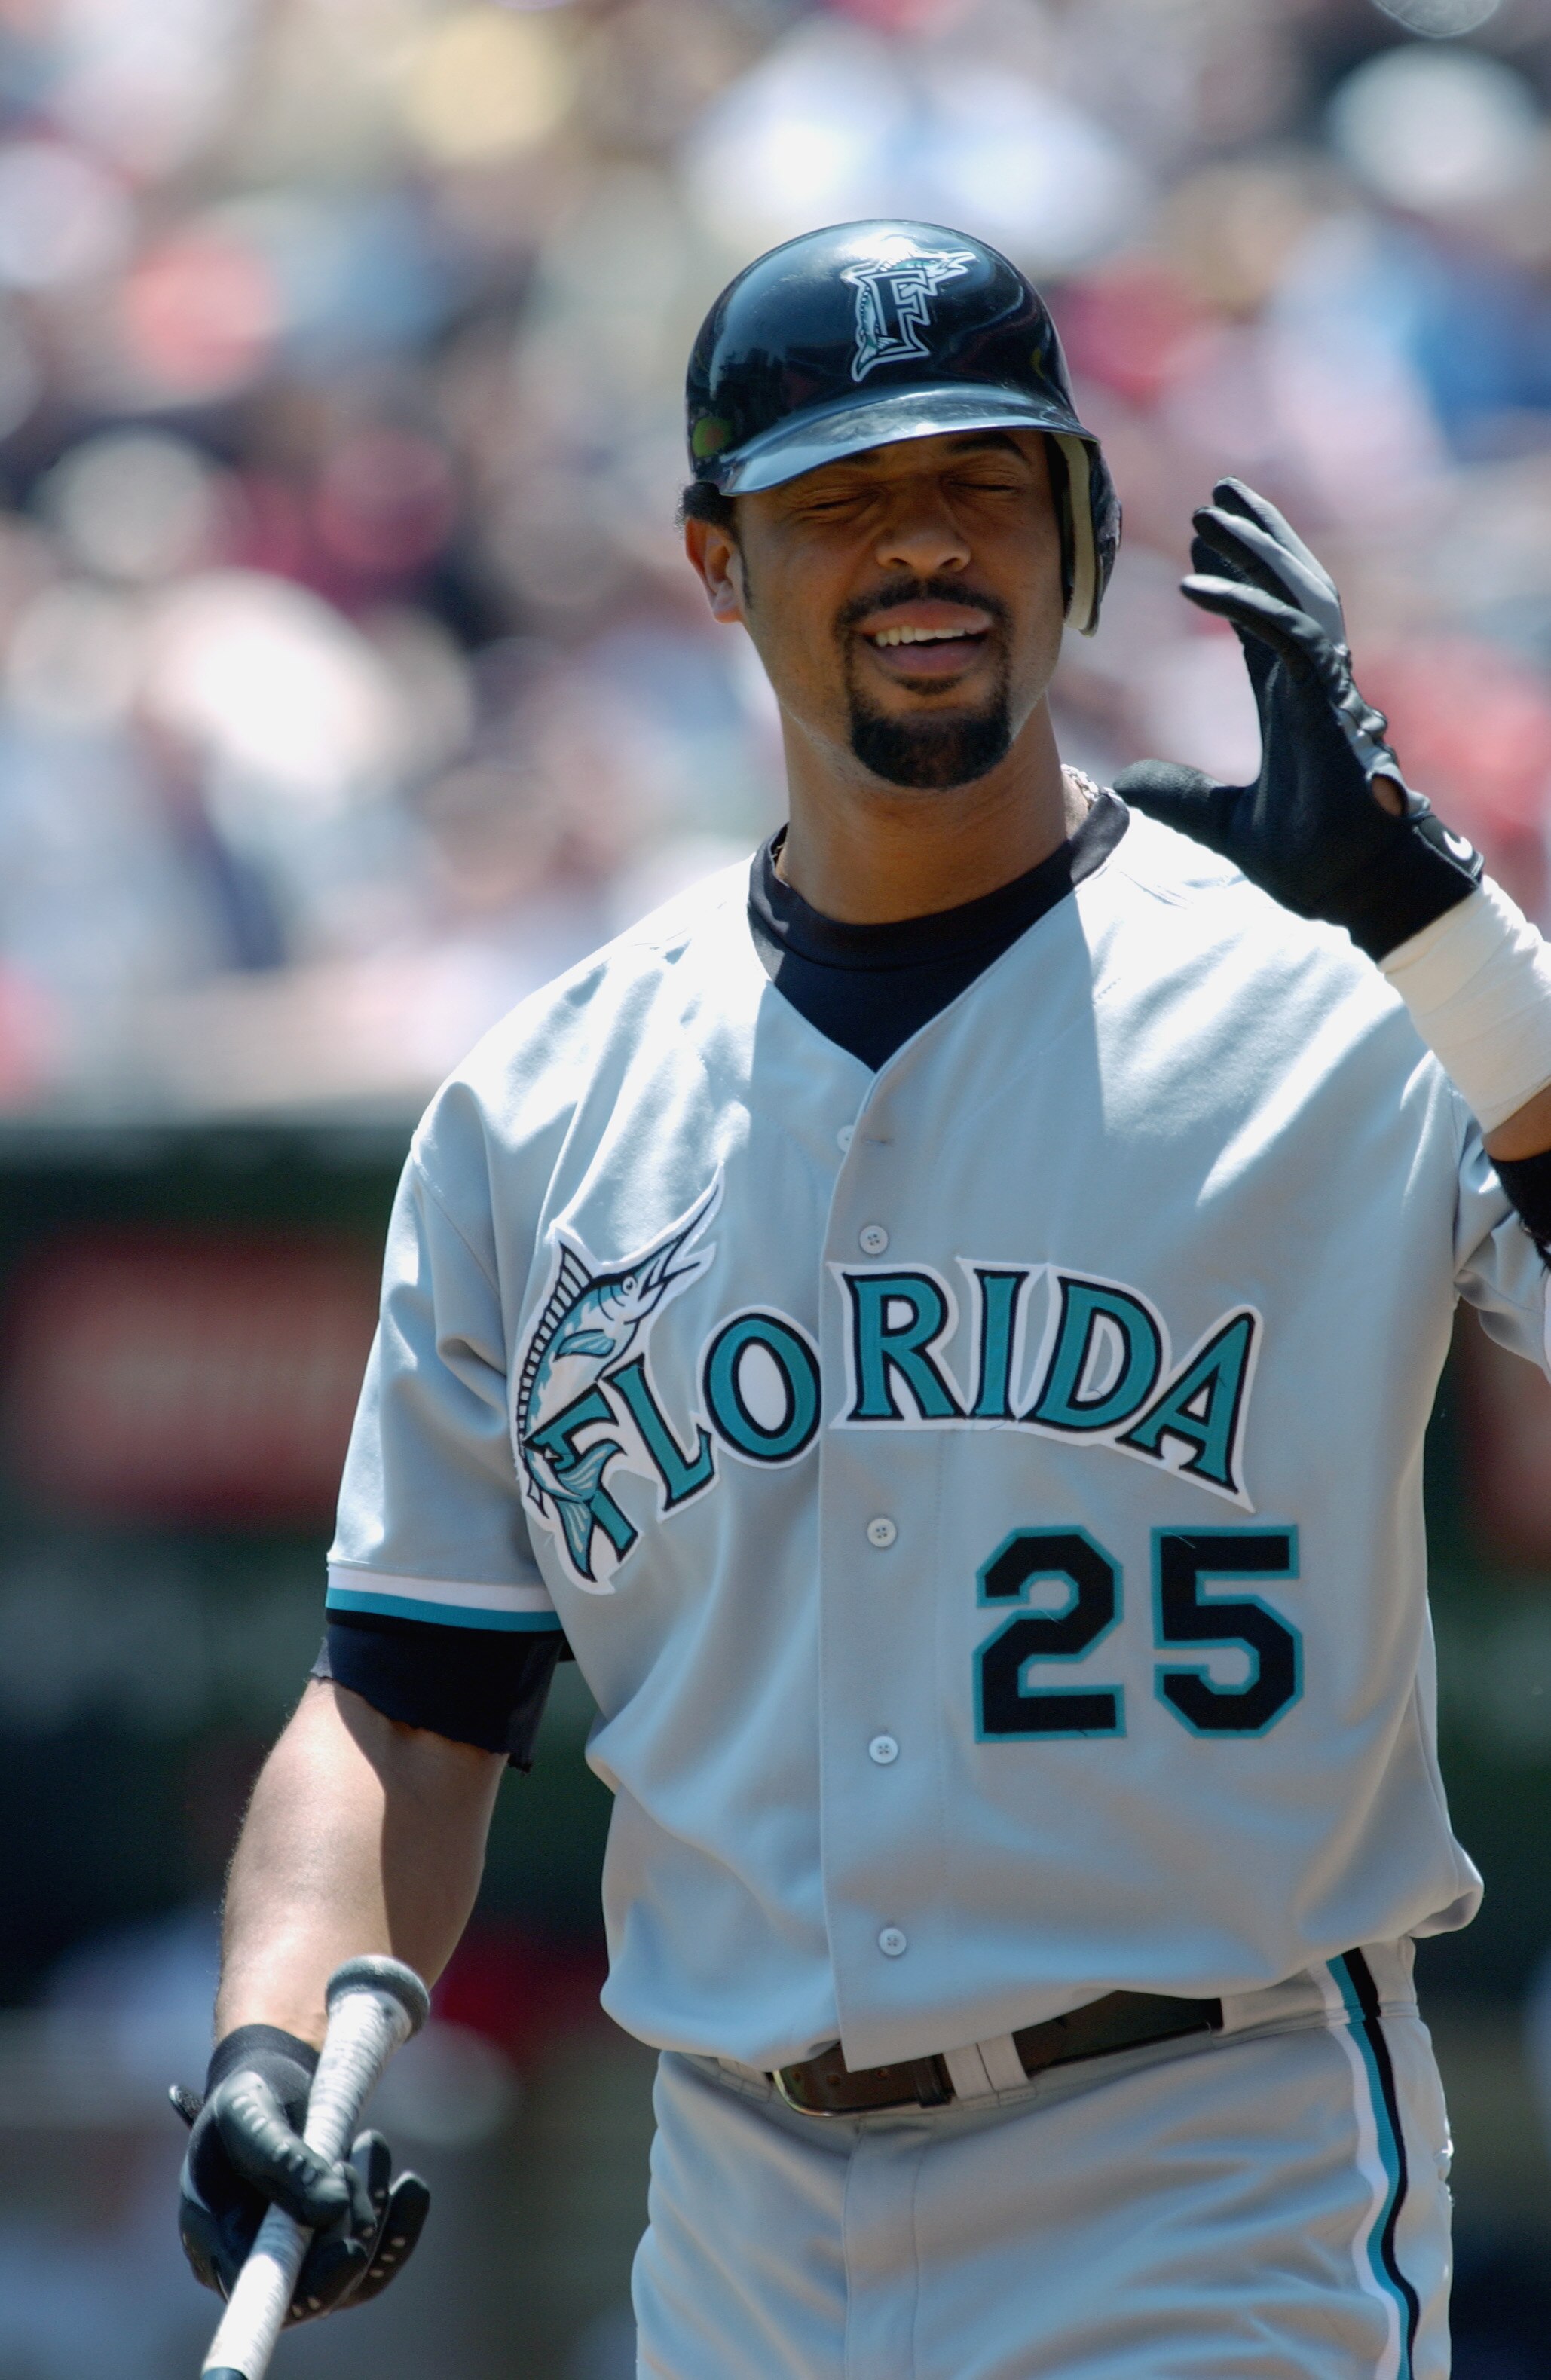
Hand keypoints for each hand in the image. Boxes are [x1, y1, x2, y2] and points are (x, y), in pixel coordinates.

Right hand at [175, 2024, 429, 2322]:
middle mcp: (253, 2264)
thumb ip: (281, 2155)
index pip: (258, 2289)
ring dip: (371, 2208)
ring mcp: (297, 2263)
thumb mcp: (249, 2110)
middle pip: (313, 2289)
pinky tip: (411, 2186)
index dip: (307, 2284)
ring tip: (370, 2143)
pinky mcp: (333, 2250)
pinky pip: (377, 2260)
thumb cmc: (248, 2099)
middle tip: (349, 2165)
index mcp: (213, 2237)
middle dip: (347, 2231)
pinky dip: (401, 2226)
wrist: (274, 2090)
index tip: (352, 2250)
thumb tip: (333, 2207)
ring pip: (351, 2270)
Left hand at [1113, 478, 1481, 958]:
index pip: (1262, 623)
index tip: (1203, 546)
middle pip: (1284, 589)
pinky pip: (1282, 633)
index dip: (1235, 582)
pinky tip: (1195, 582)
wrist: (1347, 885)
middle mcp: (1308, 682)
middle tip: (1216, 496)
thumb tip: (1126, 785)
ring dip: (1254, 548)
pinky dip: (1241, 603)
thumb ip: (1178, 796)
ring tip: (1212, 508)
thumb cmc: (1307, 859)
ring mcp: (1322, 685)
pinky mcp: (1323, 698)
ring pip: (1291, 592)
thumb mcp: (1219, 822)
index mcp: (1289, 701)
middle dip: (1255, 539)